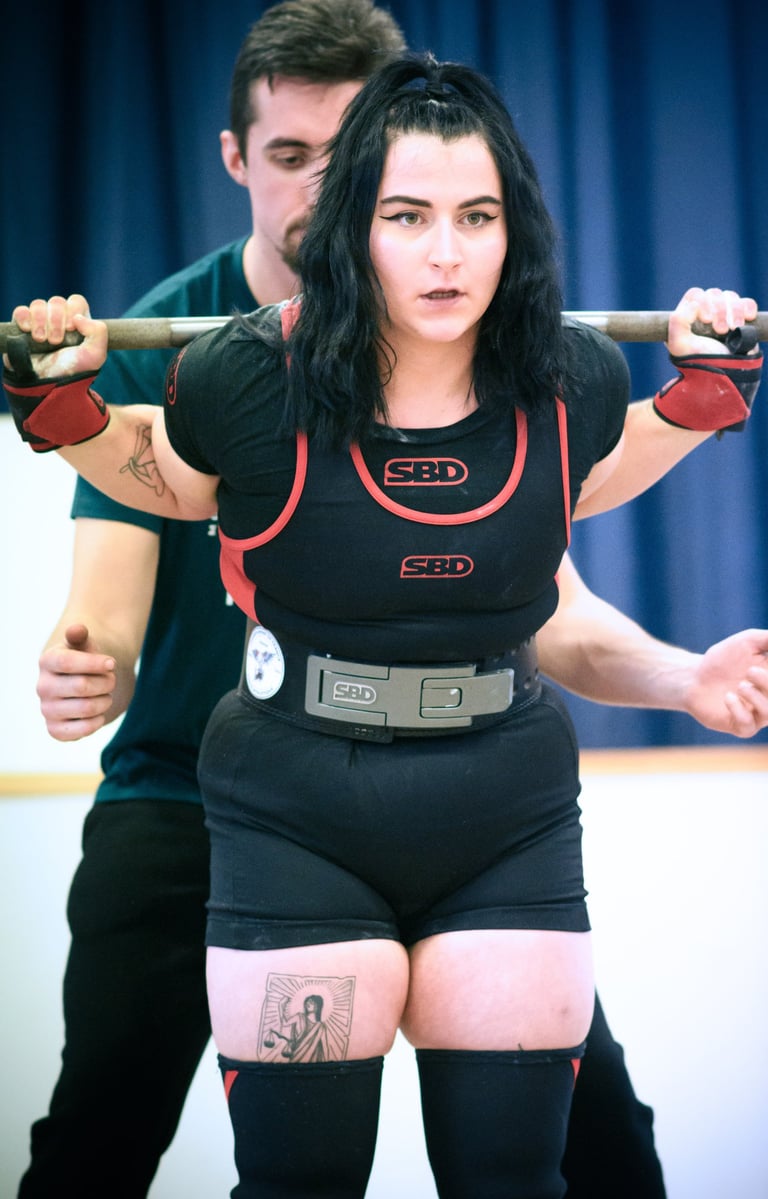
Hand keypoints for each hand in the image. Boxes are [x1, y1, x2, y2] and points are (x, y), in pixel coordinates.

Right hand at [7, 293, 107, 377]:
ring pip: (39, 305)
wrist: (48, 384)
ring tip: (42, 340)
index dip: (73, 311)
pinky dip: (24, 318)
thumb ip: (99, 332)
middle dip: (57, 321)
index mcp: (78, 323)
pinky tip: (28, 331)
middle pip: (57, 302)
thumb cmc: (72, 371)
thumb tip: (78, 317)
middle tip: (56, 341)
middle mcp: (59, 320)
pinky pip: (20, 311)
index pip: (76, 301)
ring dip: (41, 322)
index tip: (71, 329)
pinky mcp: (22, 327)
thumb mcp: (96, 355)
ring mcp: (40, 322)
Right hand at [37, 624, 116, 740]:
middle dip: (106, 682)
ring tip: (105, 695)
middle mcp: (42, 686)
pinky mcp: (55, 729)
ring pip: (86, 708)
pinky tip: (99, 714)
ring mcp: (47, 709)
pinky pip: (79, 731)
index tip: (112, 663)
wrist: (86, 683)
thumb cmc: (87, 660)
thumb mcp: (85, 644)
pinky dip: (96, 722)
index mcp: (47, 661)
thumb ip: (81, 636)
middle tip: (110, 679)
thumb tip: (77, 629)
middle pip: (82, 686)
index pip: (68, 662)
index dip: (94, 663)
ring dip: (105, 701)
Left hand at [666, 286, 757, 357]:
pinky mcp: (741, 319)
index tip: (706, 321)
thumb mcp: (679, 345)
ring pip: (730, 296)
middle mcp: (705, 314)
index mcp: (688, 317)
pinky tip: (747, 319)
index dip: (702, 302)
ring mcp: (724, 315)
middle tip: (721, 331)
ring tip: (733, 330)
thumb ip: (677, 321)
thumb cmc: (700, 362)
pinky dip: (747, 308)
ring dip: (734, 311)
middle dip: (719, 311)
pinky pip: (747, 302)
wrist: (725, 375)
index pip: (695, 294)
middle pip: (714, 294)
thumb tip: (695, 304)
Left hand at [684, 629, 767, 736]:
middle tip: (750, 671)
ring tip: (741, 685)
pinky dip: (740, 711)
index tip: (761, 665)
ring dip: (757, 698)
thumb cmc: (723, 658)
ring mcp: (756, 714)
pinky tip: (728, 697)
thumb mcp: (747, 642)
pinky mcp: (739, 726)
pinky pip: (747, 726)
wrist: (694, 676)